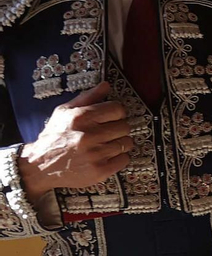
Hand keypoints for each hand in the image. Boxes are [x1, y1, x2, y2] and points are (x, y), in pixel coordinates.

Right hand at [18, 83, 133, 201]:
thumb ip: (87, 97)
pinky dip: (119, 158)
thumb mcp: (64, 112)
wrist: (40, 165)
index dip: (117, 112)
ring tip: (106, 144)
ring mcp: (95, 154)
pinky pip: (124, 159)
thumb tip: (106, 85)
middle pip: (125, 126)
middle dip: (118, 128)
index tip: (112, 117)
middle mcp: (89, 135)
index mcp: (81, 117)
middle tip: (108, 132)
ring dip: (120, 143)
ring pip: (127, 143)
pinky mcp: (99, 170)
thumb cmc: (54, 137)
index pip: (118, 109)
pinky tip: (107, 156)